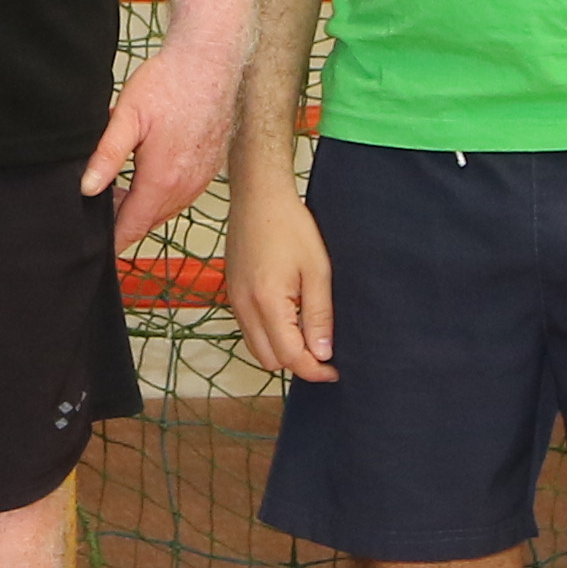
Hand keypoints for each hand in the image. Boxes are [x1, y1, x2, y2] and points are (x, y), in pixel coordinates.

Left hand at [79, 31, 237, 251]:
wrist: (209, 63)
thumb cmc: (168, 84)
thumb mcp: (127, 116)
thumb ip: (106, 155)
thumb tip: (87, 189)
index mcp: (162, 180)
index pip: (132, 227)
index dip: (111, 240)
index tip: (92, 245)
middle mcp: (185, 187)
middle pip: (147, 222)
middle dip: (122, 222)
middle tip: (95, 211)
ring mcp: (200, 180)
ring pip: (164, 210)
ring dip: (141, 207)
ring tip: (114, 191)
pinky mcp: (208, 170)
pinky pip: (180, 195)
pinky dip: (160, 194)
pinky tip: (143, 175)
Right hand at [223, 182, 336, 384]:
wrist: (258, 197)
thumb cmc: (289, 225)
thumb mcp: (317, 271)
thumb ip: (319, 315)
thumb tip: (323, 353)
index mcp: (267, 303)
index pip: (290, 357)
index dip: (315, 370)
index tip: (334, 370)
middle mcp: (245, 307)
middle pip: (270, 361)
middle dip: (297, 362)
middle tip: (323, 349)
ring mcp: (235, 301)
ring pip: (256, 348)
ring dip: (281, 350)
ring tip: (307, 331)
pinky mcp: (232, 293)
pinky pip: (248, 330)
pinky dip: (268, 335)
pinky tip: (288, 316)